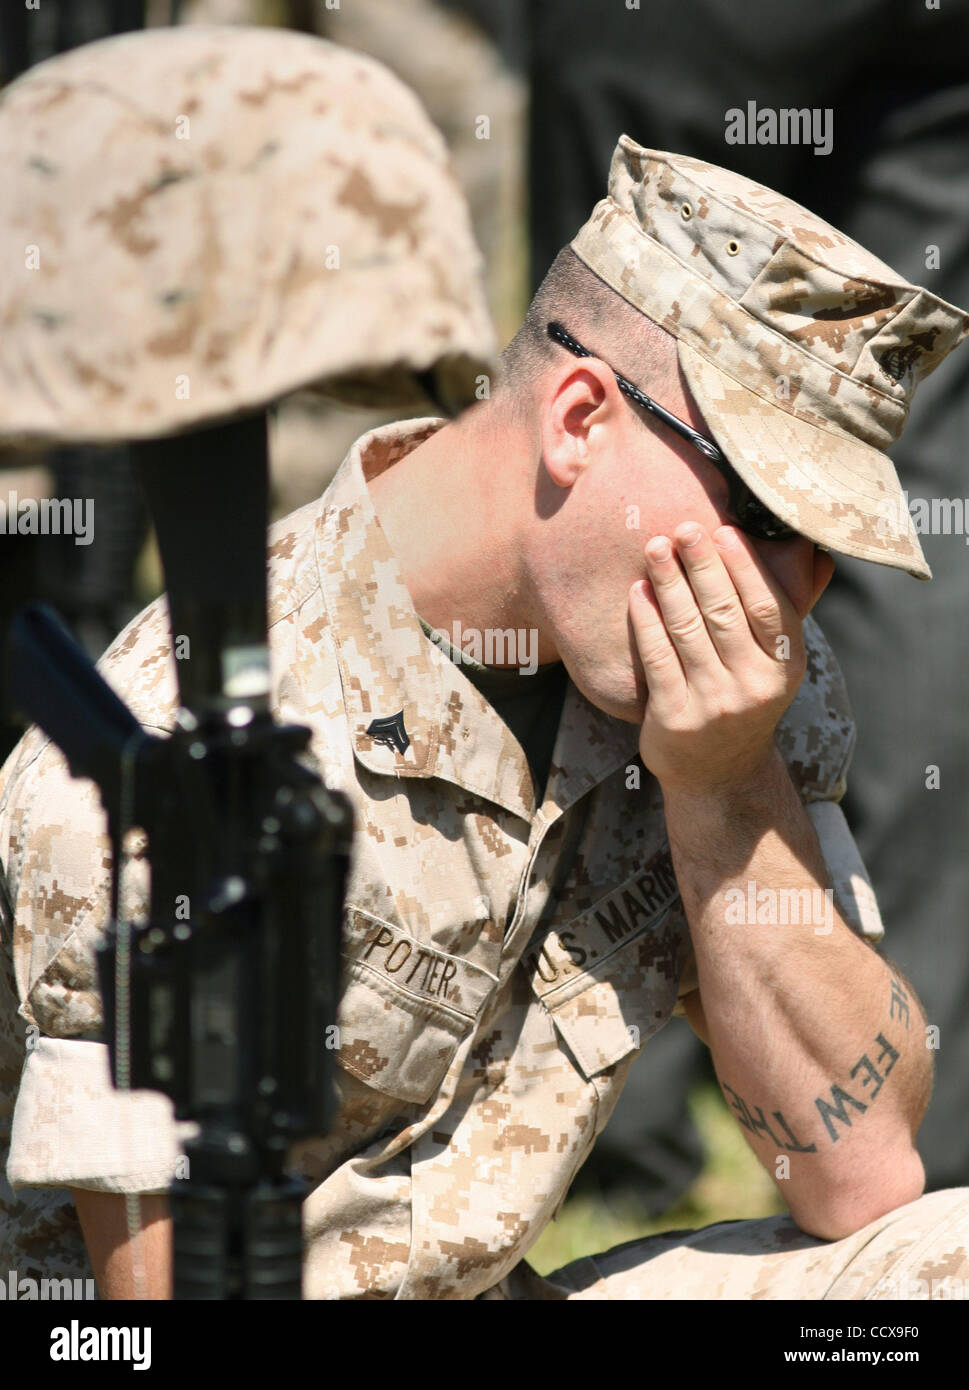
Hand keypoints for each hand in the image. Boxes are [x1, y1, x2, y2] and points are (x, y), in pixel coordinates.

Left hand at [628, 522, 804, 794]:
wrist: (719, 774)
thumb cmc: (744, 699)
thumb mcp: (775, 666)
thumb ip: (784, 614)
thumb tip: (817, 552)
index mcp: (786, 666)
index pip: (766, 606)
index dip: (745, 566)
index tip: (724, 531)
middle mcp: (754, 685)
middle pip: (724, 612)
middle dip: (702, 564)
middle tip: (683, 527)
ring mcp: (714, 703)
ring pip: (687, 629)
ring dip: (669, 583)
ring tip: (655, 547)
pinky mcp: (675, 717)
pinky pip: (658, 657)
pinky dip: (646, 620)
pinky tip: (638, 591)